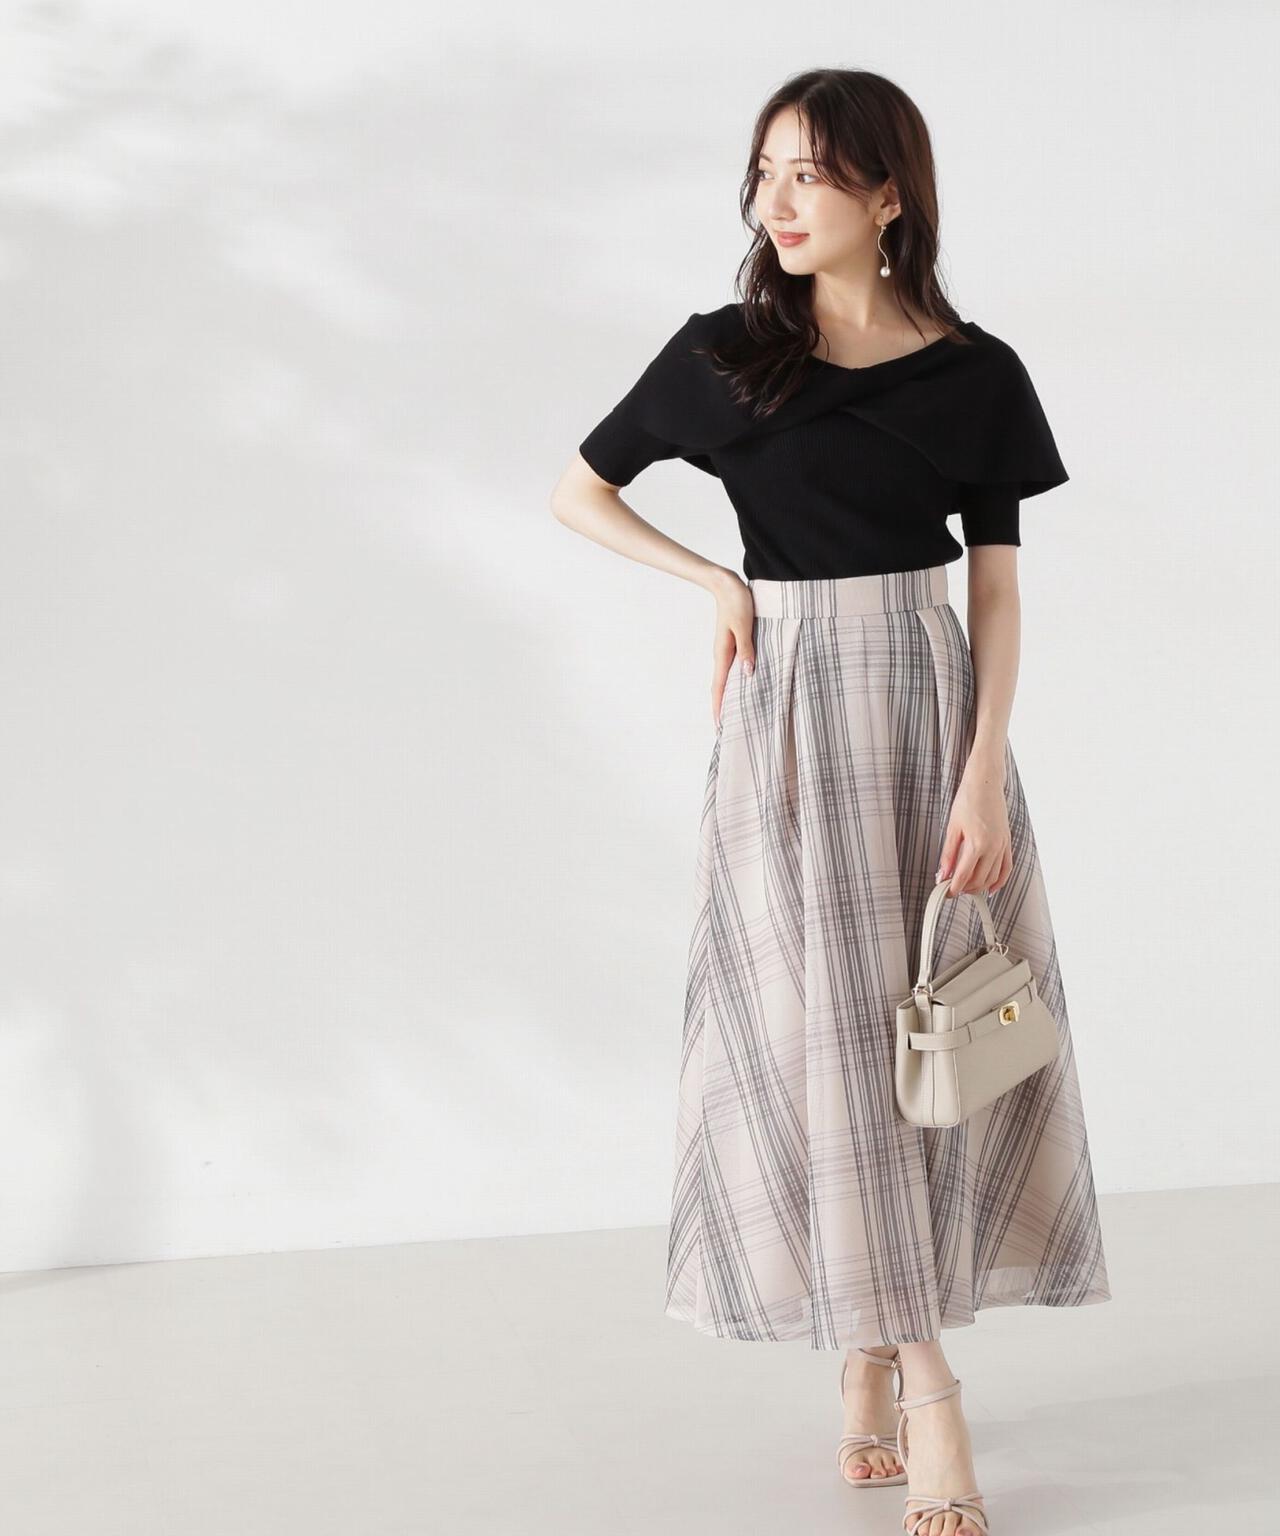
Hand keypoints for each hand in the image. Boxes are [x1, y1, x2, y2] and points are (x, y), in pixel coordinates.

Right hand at [709, 570, 755, 728]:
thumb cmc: (736, 603)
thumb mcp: (743, 626)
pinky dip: (735, 681)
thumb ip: (746, 649)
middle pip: (720, 688)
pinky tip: (743, 685)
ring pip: (726, 679)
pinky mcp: (731, 643)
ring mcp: (726, 649)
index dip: (719, 708)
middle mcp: (722, 655)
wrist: (725, 584)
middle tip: (726, 728)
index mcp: (722, 653)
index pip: (719, 688)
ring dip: (728, 696)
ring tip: (735, 712)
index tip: (720, 727)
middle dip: (721, 708)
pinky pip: (732, 668)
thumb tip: (748, 673)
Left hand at [936, 762, 1012, 896]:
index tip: (945, 893)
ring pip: (993, 877)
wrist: (985, 783)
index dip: (953, 887)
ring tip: (966, 888)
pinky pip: (1006, 868)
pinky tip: (990, 887)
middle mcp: (993, 846)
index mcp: (977, 843)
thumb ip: (948, 854)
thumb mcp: (952, 827)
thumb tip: (942, 874)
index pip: (964, 875)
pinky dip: (999, 881)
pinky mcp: (1007, 842)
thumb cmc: (968, 800)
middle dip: (965, 889)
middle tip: (952, 889)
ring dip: (980, 887)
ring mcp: (1003, 845)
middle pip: (979, 880)